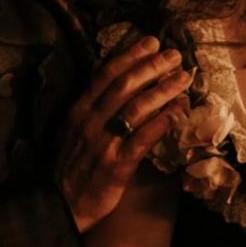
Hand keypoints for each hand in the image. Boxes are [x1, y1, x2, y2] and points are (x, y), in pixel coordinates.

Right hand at [56, 35, 190, 232]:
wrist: (62, 204)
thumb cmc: (72, 165)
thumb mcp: (73, 128)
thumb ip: (91, 103)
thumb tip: (112, 74)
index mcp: (79, 110)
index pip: (106, 75)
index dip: (130, 56)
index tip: (151, 42)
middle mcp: (90, 122)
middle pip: (125, 86)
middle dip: (151, 67)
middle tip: (174, 55)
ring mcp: (104, 143)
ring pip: (137, 108)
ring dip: (163, 90)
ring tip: (183, 78)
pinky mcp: (117, 165)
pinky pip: (144, 138)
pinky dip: (163, 122)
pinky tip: (179, 111)